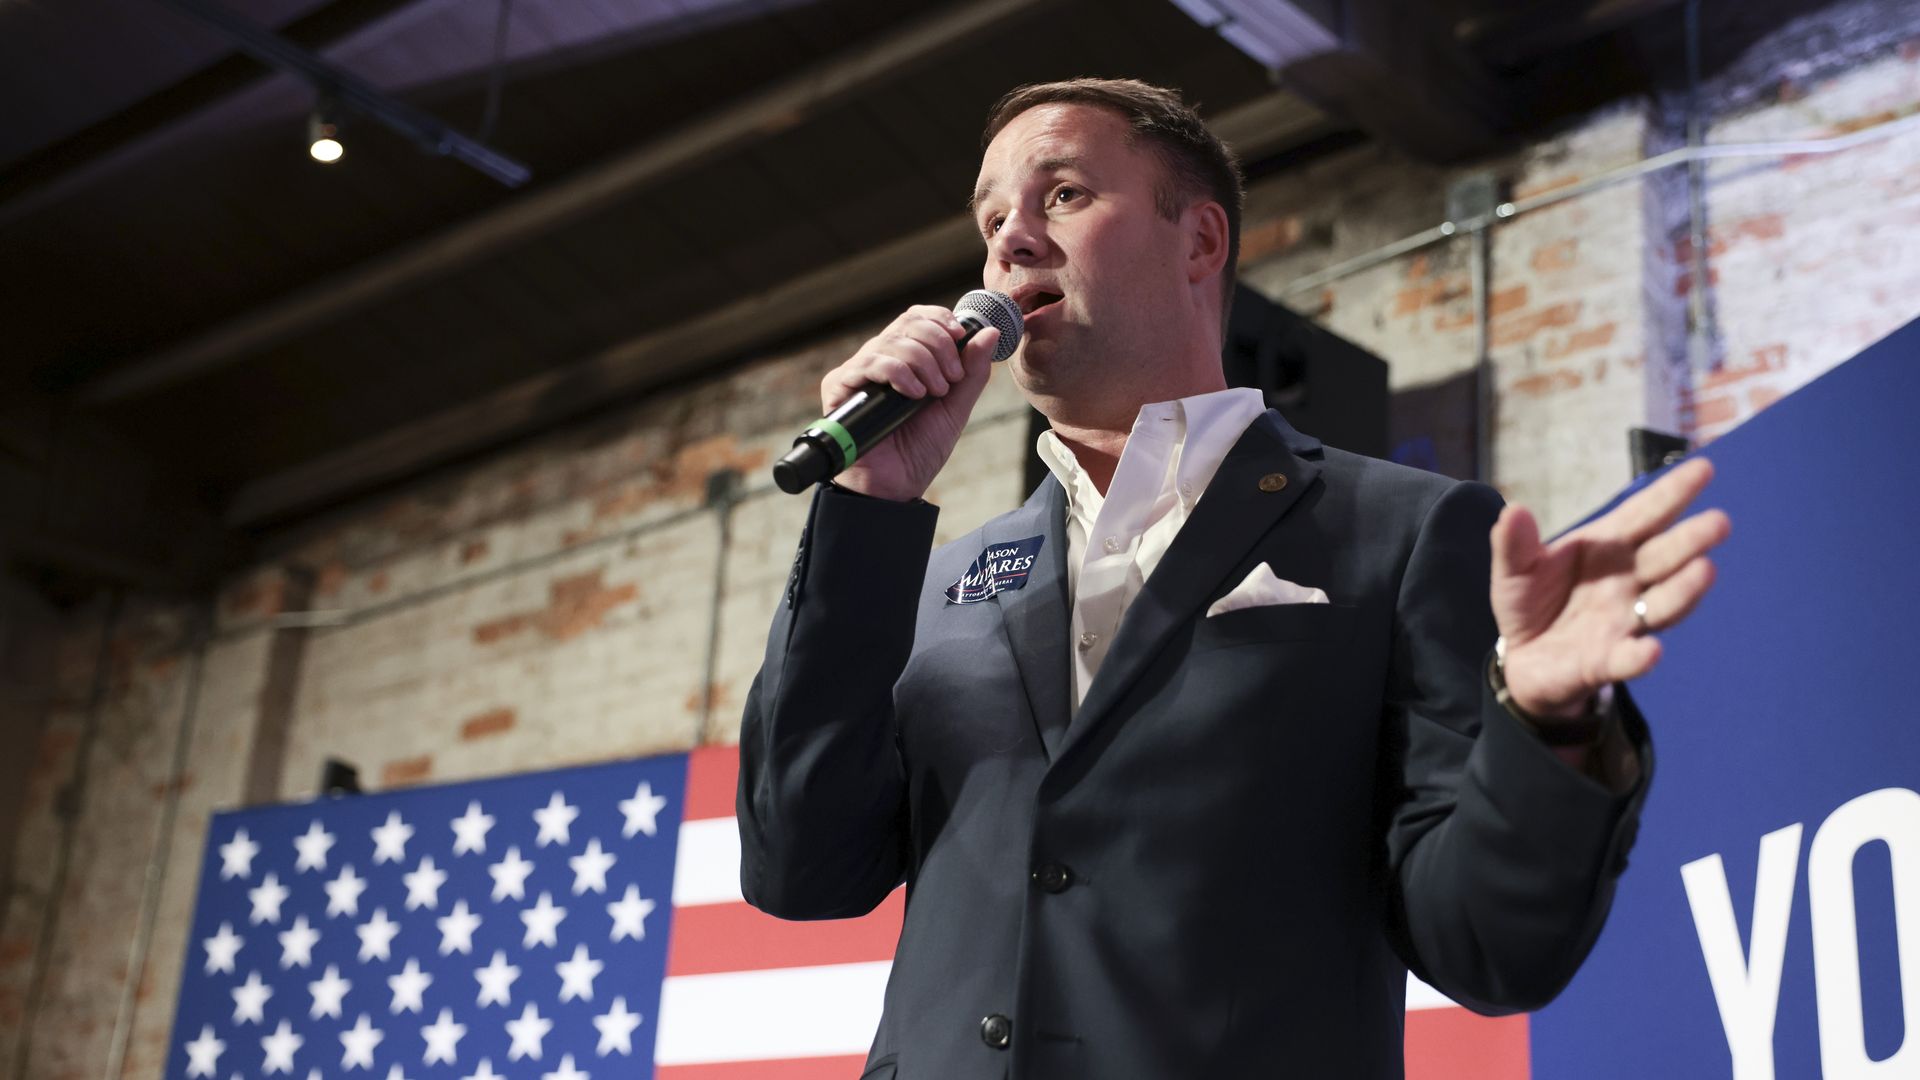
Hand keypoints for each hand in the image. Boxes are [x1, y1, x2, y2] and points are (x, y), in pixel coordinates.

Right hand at [823, 305, 1000, 501]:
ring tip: (935, 393)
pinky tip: (914, 395)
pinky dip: (900, 373)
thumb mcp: (955, 408)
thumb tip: (989, 333)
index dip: (940, 319)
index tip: (960, 336)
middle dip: (939, 345)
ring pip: (893, 341)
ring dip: (924, 363)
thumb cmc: (919, 450)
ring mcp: (859, 372)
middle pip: (908, 323)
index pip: (917, 318)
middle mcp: (879, 360)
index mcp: (905, 360)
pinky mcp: (840, 387)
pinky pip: (872, 362)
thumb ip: (971, 373)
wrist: (894, 487)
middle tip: (951, 378)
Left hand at [1490, 457, 1731, 719]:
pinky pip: (1628, 659)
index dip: (1672, 493)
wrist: (1523, 658)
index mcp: (1607, 548)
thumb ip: (1514, 544)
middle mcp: (1627, 582)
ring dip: (1683, 590)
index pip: (1643, 515)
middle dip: (1690, 541)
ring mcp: (1623, 622)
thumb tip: (1513, 511)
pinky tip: (1651, 651)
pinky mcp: (1607, 661)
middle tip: (1719, 522)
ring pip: (1661, 605)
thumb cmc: (1531, 601)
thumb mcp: (1515, 569)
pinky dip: (1639, 657)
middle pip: (1663, 557)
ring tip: (1704, 570)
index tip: (1704, 468)